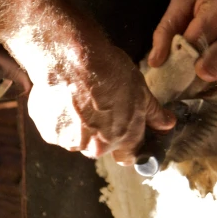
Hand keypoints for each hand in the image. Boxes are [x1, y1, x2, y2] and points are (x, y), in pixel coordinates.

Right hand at [26, 43, 175, 165]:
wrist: (72, 60)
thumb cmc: (110, 73)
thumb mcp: (141, 90)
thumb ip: (153, 113)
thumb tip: (167, 124)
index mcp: (123, 139)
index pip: (129, 157)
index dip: (129, 148)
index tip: (126, 136)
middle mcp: (97, 147)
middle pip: (100, 147)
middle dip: (100, 132)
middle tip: (99, 106)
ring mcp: (71, 141)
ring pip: (77, 138)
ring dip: (78, 125)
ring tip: (79, 99)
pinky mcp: (49, 132)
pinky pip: (57, 129)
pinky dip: (59, 118)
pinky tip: (63, 98)